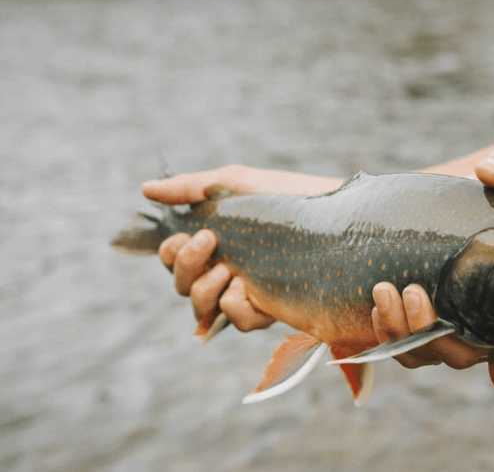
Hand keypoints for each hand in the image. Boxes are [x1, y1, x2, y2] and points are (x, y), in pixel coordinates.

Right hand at [143, 165, 341, 332]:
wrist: (336, 213)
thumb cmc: (290, 195)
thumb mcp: (239, 183)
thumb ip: (191, 187)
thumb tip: (144, 189)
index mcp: (217, 241)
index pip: (174, 258)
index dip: (172, 253)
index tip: (193, 235)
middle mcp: (228, 268)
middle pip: (182, 285)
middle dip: (185, 266)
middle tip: (211, 241)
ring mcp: (249, 290)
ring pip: (203, 308)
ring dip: (205, 290)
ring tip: (231, 271)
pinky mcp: (272, 307)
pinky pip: (238, 321)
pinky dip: (235, 308)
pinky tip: (248, 290)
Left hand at [371, 147, 493, 374]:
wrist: (463, 214)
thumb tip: (489, 169)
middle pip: (473, 355)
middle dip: (440, 336)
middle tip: (416, 292)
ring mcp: (458, 334)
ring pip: (433, 355)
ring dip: (405, 334)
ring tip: (384, 292)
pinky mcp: (425, 330)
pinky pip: (407, 348)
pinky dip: (389, 334)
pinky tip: (377, 304)